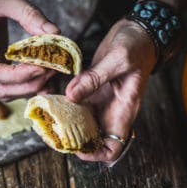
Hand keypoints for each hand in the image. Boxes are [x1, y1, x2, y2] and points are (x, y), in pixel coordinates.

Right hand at [0, 0, 58, 99]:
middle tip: (51, 71)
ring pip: (4, 91)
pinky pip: (8, 83)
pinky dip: (26, 84)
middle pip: (0, 88)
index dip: (19, 75)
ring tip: (50, 73)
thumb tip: (55, 33)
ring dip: (29, 87)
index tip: (42, 68)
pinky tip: (43, 77)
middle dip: (28, 85)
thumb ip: (30, 14)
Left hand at [66, 19, 156, 162]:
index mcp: (124, 111)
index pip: (114, 146)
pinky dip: (66, 107)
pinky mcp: (92, 91)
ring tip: (49, 122)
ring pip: (83, 123)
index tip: (77, 148)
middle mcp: (111, 111)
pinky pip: (77, 105)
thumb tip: (72, 95)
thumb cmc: (136, 47)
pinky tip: (53, 103)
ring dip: (67, 125)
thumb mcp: (118, 59)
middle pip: (94, 139)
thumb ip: (95, 78)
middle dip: (75, 141)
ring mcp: (100, 102)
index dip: (96, 154)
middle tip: (55, 135)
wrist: (136, 33)